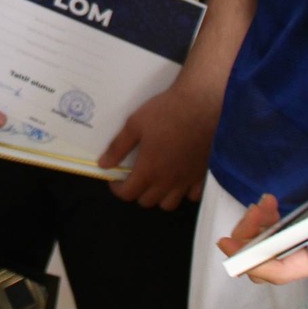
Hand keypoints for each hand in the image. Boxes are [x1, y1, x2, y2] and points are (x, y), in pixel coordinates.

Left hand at [102, 78, 216, 207]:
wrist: (203, 104)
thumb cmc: (167, 112)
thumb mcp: (135, 124)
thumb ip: (118, 147)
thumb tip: (103, 165)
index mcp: (149, 170)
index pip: (128, 194)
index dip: (117, 189)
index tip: (114, 179)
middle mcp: (168, 181)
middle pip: (148, 201)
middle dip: (136, 192)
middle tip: (134, 176)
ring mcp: (188, 181)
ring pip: (169, 204)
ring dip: (159, 196)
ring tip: (156, 179)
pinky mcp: (204, 175)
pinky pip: (192, 196)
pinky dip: (184, 192)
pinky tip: (180, 178)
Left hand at [217, 185, 307, 284]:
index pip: (285, 270)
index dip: (256, 262)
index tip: (234, 247)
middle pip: (268, 259)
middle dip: (249, 239)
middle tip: (259, 208)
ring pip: (269, 244)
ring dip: (256, 226)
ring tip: (266, 201)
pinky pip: (279, 229)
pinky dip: (267, 217)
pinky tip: (272, 202)